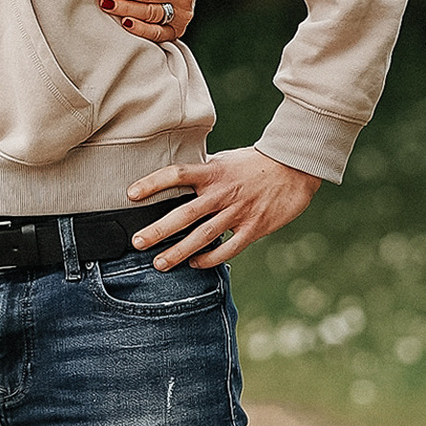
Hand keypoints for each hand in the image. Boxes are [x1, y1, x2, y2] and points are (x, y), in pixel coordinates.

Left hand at [126, 145, 317, 268]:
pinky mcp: (254, 228)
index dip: (152, 183)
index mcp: (213, 172)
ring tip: (160, 263)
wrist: (294, 168)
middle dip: (159, 230)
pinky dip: (210, 259)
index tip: (131, 194)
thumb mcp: (225, 161)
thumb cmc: (254, 164)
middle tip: (137, 242)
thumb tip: (176, 180)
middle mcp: (222, 193)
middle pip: (185, 213)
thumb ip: (203, 173)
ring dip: (179, 251)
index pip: (176, 174)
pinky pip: (228, 248)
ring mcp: (238, 212)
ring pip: (203, 236)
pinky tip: (195, 264)